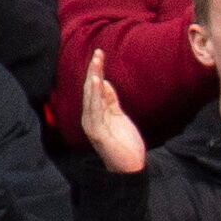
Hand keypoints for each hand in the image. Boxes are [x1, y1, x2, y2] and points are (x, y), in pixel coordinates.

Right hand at [78, 50, 146, 173]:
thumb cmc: (125, 144)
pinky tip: (96, 82)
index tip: (100, 55)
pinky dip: (95, 95)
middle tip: (98, 53)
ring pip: (91, 97)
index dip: (96, 72)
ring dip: (94, 79)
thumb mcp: (119, 117)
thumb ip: (111, 101)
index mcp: (95, 113)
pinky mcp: (97, 132)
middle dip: (94, 71)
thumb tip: (106, 83)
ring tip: (96, 63)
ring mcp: (92, 125)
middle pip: (90, 90)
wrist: (130, 168)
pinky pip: (95, 110)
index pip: (94, 89)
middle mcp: (90, 117)